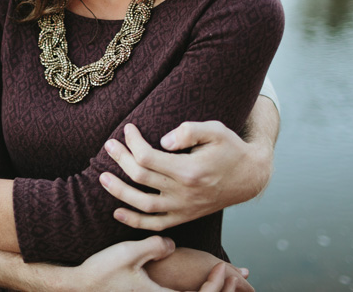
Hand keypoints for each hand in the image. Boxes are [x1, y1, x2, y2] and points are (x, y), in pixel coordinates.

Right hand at [69, 238, 250, 291]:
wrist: (80, 285)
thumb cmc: (103, 271)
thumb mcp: (129, 253)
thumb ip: (155, 246)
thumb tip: (172, 244)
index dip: (217, 286)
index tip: (221, 267)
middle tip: (231, 274)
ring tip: (217, 277)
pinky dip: (192, 291)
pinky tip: (191, 280)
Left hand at [100, 120, 272, 230]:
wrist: (250, 177)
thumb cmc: (230, 148)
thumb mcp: (215, 130)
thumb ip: (189, 131)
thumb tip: (163, 141)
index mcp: (190, 170)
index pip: (148, 157)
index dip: (133, 142)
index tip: (128, 128)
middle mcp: (185, 192)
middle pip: (141, 177)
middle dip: (121, 159)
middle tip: (108, 145)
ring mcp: (184, 208)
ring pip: (144, 205)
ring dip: (119, 192)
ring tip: (103, 177)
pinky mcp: (185, 217)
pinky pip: (156, 224)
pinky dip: (135, 222)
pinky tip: (118, 212)